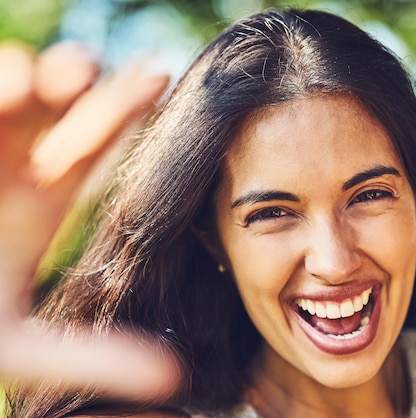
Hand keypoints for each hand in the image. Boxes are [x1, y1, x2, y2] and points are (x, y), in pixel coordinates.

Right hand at [0, 41, 178, 400]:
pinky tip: (11, 86)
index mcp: (38, 202)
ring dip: (36, 77)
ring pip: (10, 87)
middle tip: (117, 71)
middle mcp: (7, 167)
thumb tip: (172, 381)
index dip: (126, 112)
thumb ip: (90, 358)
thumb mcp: (17, 349)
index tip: (160, 80)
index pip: (92, 147)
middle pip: (60, 110)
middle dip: (87, 86)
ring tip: (57, 83)